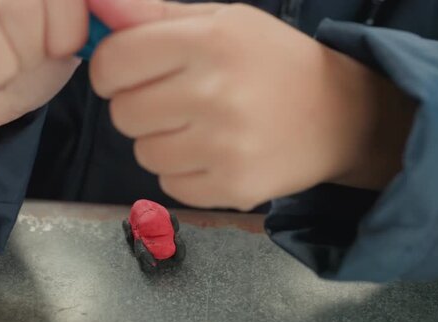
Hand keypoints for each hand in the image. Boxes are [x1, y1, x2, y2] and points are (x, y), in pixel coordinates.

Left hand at [89, 0, 414, 209]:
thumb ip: (155, 14)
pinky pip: (169, 185)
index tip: (127, 74)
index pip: (113, 62)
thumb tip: (98, 6)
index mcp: (209, 42)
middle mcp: (216, 94)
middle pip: (123, 113)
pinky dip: (183, 172)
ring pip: (143, 153)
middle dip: (139, 107)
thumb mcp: (221, 20)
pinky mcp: (235, 187)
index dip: (110, 71)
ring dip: (161, 141)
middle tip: (176, 101)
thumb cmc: (270, 60)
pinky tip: (214, 154)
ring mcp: (226, 147)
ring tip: (201, 128)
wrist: (339, 114)